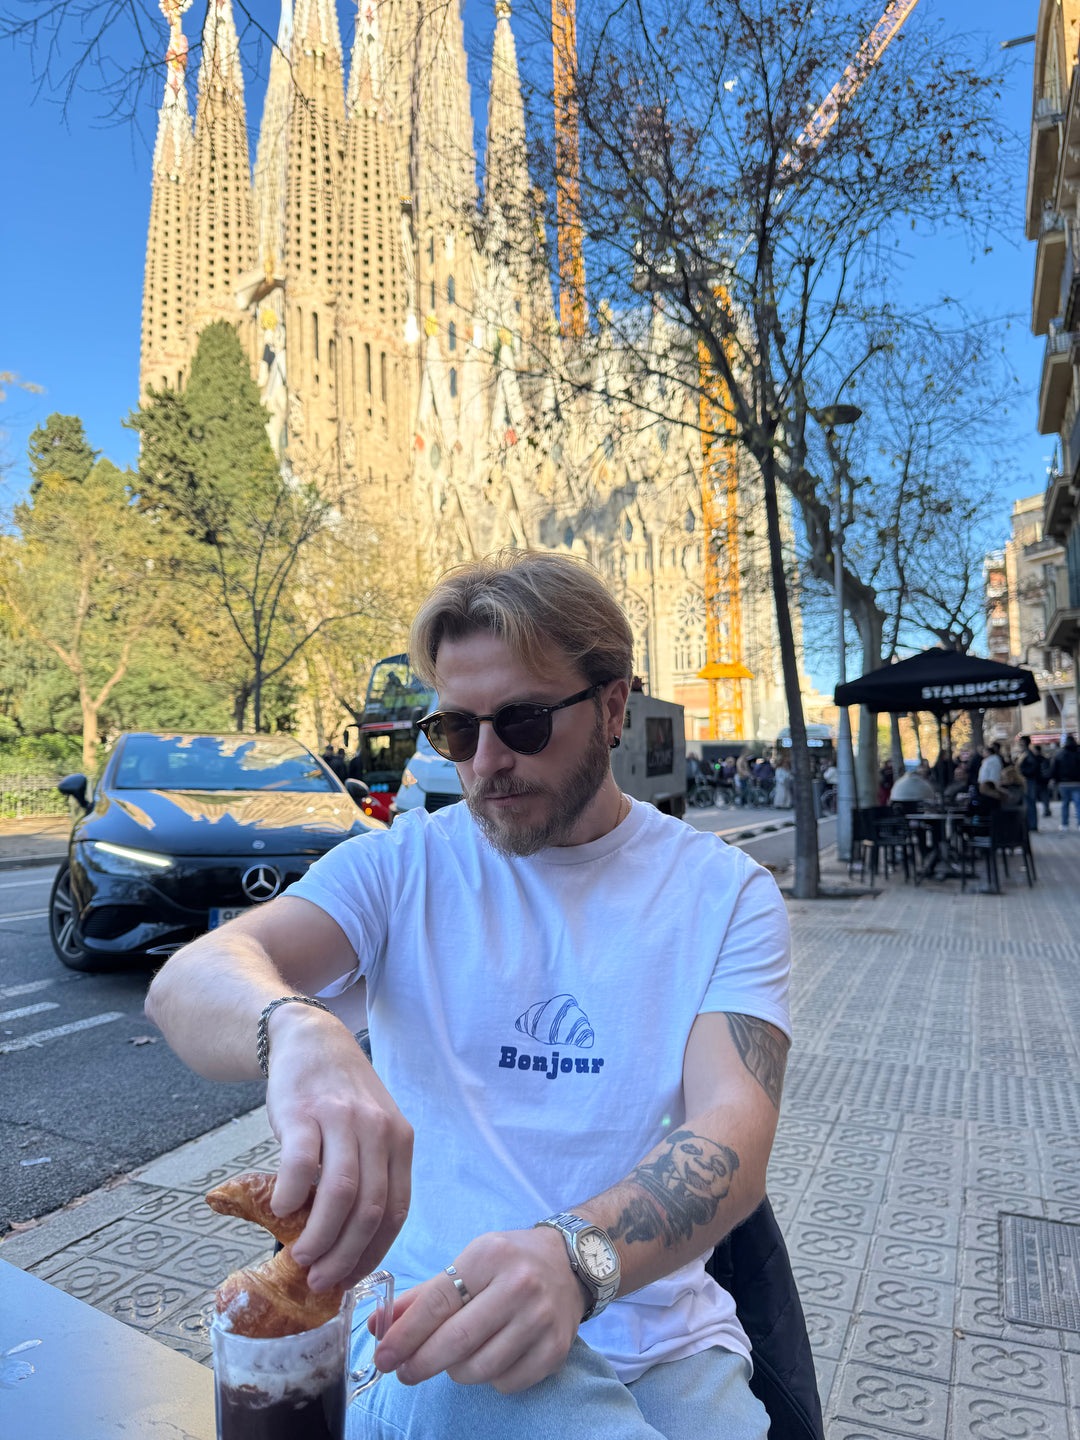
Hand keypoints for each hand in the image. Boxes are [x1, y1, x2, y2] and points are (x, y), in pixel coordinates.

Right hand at [263, 1005, 413, 1290]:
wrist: (312, 1039)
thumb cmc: (341, 1096)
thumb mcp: (372, 1130)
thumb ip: (369, 1175)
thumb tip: (349, 1246)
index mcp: (400, 1141)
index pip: (397, 1212)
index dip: (373, 1253)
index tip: (350, 1280)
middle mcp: (378, 1130)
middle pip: (370, 1210)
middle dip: (346, 1256)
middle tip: (321, 1281)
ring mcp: (342, 1119)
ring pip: (341, 1194)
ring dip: (320, 1237)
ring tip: (301, 1258)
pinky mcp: (305, 1112)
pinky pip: (301, 1165)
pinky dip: (291, 1197)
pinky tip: (281, 1211)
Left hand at [373, 1227, 585, 1393]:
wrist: (570, 1264)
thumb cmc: (509, 1262)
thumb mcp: (467, 1262)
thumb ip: (423, 1296)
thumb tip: (378, 1324)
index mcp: (490, 1256)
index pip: (437, 1303)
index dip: (405, 1334)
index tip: (383, 1355)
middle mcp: (519, 1286)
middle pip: (456, 1341)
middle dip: (420, 1363)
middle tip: (404, 1372)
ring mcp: (540, 1320)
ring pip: (478, 1369)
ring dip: (455, 1371)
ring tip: (454, 1357)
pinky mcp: (555, 1350)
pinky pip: (505, 1383)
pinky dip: (488, 1379)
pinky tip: (489, 1357)